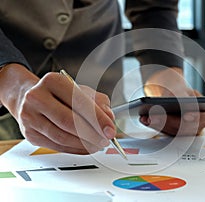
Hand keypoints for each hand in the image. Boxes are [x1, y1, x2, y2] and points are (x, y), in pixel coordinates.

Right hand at [0, 64, 115, 153]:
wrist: (31, 98)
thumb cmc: (61, 94)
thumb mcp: (82, 91)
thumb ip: (99, 102)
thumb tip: (109, 118)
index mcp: (52, 81)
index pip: (78, 102)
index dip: (97, 119)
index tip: (110, 129)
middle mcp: (37, 97)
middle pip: (68, 122)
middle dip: (92, 134)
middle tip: (106, 140)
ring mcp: (30, 117)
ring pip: (62, 137)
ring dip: (85, 144)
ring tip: (98, 144)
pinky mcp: (30, 134)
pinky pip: (57, 146)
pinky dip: (76, 149)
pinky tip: (87, 147)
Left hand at [140, 67, 204, 135]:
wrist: (170, 91)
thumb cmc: (179, 90)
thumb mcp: (182, 89)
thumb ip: (182, 96)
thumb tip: (177, 102)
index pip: (204, 119)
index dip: (196, 118)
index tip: (186, 115)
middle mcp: (197, 126)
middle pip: (184, 128)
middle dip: (169, 121)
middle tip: (156, 116)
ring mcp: (184, 132)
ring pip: (172, 131)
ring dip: (158, 125)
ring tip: (147, 117)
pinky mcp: (172, 133)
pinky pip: (163, 131)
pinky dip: (153, 125)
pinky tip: (144, 119)